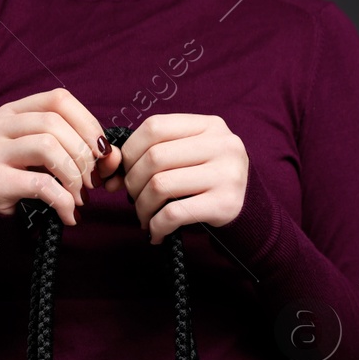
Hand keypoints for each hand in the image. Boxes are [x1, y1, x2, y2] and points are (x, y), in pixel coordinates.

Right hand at [0, 88, 123, 225]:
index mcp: (14, 112)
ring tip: (80, 197)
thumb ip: (85, 153)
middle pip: (53, 123)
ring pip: (46, 146)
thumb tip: (114, 157)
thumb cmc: (27, 184)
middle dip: (82, 154)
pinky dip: (63, 200)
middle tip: (92, 182)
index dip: (87, 123)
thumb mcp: (55, 161)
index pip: (58, 100)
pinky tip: (69, 215)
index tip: (102, 152)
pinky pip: (39, 183)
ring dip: (73, 175)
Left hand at [109, 114, 248, 243]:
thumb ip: (155, 154)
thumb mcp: (189, 158)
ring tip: (145, 218)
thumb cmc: (207, 184)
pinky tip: (156, 233)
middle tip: (134, 200)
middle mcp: (223, 144)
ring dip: (143, 208)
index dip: (130, 151)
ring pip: (161, 185)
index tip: (124, 173)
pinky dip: (156, 226)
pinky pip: (174, 213)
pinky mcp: (226, 204)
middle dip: (133, 183)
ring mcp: (227, 174)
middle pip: (154, 157)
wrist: (249, 214)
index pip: (155, 127)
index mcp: (210, 126)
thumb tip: (109, 171)